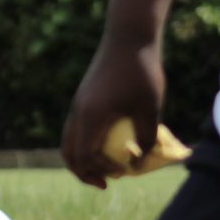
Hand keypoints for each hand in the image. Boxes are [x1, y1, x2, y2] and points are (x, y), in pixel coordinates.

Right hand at [62, 34, 165, 188]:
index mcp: (91, 117)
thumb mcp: (150, 107)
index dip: (102, 169)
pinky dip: (86, 143)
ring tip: (104, 167)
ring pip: (69, 141)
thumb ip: (146, 136)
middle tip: (104, 182)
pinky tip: (108, 143)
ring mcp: (78, 104)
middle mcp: (78, 113)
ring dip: (83, 158)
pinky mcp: (84, 98)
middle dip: (84, 172)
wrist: (128, 36)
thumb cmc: (142, 71)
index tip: (124, 172)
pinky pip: (77, 129)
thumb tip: (141, 160)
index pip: (86, 155)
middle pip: (69, 153)